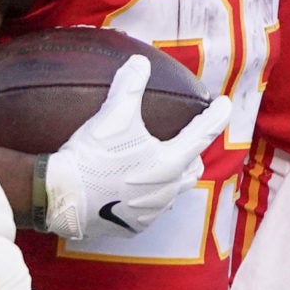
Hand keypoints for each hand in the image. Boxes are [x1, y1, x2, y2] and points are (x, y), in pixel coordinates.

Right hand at [44, 57, 231, 240]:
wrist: (63, 197)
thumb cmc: (93, 156)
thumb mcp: (112, 115)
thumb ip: (130, 86)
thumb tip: (139, 62)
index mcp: (169, 162)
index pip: (202, 134)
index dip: (217, 116)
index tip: (225, 105)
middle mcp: (167, 190)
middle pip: (191, 169)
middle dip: (192, 154)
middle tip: (185, 141)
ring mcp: (151, 212)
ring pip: (171, 193)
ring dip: (169, 178)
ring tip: (157, 167)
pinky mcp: (132, 226)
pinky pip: (148, 211)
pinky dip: (145, 198)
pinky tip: (130, 191)